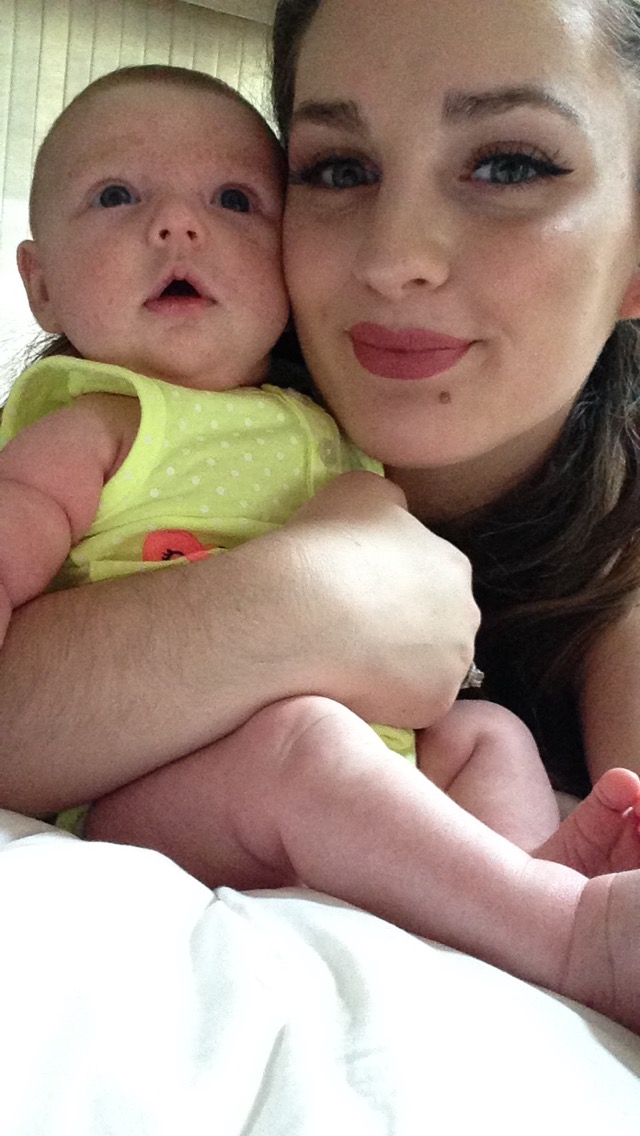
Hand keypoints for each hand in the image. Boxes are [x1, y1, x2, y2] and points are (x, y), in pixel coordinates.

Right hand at [276, 471, 479, 726]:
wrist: (302, 611)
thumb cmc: (325, 544)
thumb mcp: (358, 490)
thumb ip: (388, 502)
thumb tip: (394, 512)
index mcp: (451, 563)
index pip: (431, 579)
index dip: (393, 589)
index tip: (358, 595)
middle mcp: (466, 612)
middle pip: (438, 626)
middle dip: (403, 629)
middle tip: (352, 632)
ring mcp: (455, 661)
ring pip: (427, 668)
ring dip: (398, 667)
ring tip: (349, 663)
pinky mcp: (435, 702)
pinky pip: (411, 705)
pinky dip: (386, 700)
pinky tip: (351, 687)